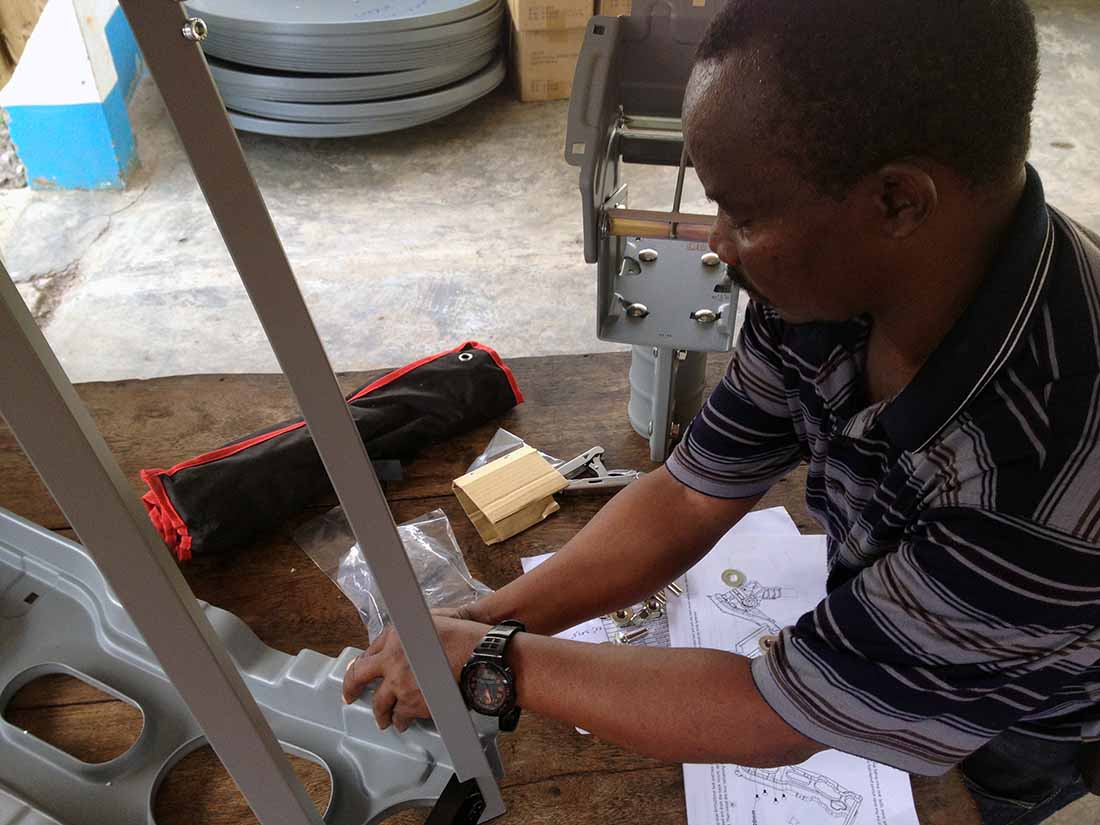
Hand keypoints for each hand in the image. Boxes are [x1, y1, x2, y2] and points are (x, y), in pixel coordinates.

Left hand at [342, 614, 488, 732]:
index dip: (364, 662)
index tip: (360, 669)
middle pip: (358, 675)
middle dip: (351, 688)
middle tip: (350, 696)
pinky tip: (403, 723)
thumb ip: (412, 632)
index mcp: (394, 635)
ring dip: (380, 712)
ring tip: (382, 719)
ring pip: (379, 703)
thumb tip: (405, 641)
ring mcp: (399, 682)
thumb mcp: (432, 620)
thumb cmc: (463, 637)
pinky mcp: (411, 702)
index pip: (369, 650)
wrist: (479, 657)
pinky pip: (400, 716)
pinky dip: (401, 720)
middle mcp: (391, 658)